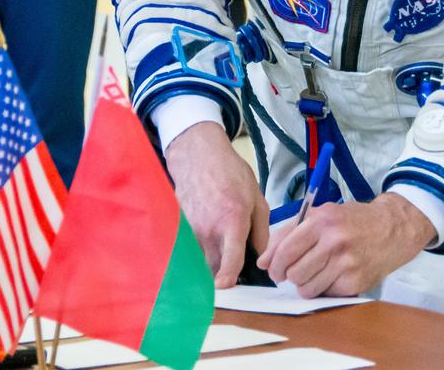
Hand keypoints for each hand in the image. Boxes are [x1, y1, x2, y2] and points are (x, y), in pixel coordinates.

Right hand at [165, 121, 268, 287]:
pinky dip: (196, 253)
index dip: (230, 279)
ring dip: (209, 265)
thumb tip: (263, 255)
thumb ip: (261, 230)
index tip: (229, 288)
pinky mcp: (179, 227)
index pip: (230, 260)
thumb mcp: (257, 198)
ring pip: (199, 261)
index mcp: (232, 221)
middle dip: (223, 275)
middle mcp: (209, 229)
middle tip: (233, 275)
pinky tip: (205, 242)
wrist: (199, 156)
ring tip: (219, 256)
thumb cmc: (230, 173)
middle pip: (214, 268)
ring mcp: (190, 229)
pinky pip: (188, 249)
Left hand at [257, 192, 434, 297]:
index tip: (271, 269)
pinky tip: (332, 276)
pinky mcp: (356, 283)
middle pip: (294, 273)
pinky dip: (323, 289)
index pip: (286, 249)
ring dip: (304, 285)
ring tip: (313, 273)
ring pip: (307, 288)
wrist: (392, 229)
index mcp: (322, 221)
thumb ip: (288, 233)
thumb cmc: (351, 221)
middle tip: (292, 273)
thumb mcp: (321, 214)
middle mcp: (335, 242)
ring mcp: (347, 264)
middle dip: (288, 276)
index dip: (273, 264)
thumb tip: (262, 261)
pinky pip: (325, 294)